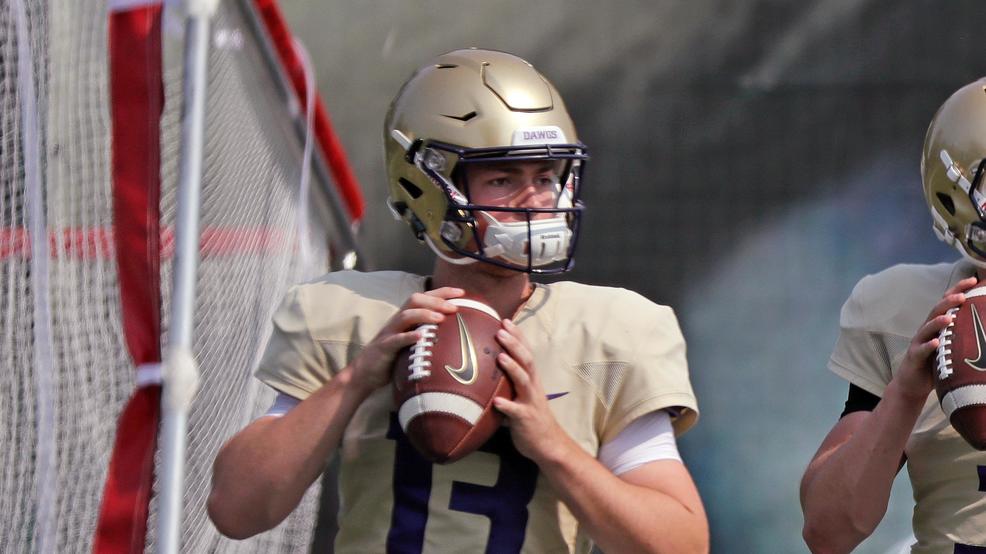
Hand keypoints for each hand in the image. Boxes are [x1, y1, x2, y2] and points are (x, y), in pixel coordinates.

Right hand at [348, 287, 463, 394]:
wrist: (365, 372)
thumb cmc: (393, 356)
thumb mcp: (411, 341)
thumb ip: (426, 333)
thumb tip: (456, 333)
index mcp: (406, 317)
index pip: (424, 297)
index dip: (442, 292)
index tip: (462, 292)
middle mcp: (397, 320)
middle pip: (415, 300)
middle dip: (436, 301)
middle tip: (454, 307)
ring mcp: (389, 332)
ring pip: (406, 315)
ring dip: (424, 314)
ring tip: (441, 318)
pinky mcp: (384, 347)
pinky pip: (396, 339)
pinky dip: (408, 336)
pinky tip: (420, 337)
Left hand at [493, 319, 570, 462]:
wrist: (549, 444)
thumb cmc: (531, 418)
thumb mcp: (523, 395)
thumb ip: (510, 382)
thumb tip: (488, 368)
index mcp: (532, 379)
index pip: (526, 352)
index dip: (517, 336)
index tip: (505, 320)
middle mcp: (533, 387)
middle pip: (526, 361)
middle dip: (514, 344)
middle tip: (500, 330)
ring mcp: (530, 402)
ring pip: (523, 381)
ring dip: (512, 368)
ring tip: (500, 356)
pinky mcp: (526, 419)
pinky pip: (516, 411)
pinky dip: (507, 405)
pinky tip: (497, 401)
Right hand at [893, 276, 977, 400]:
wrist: (911, 384)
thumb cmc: (933, 364)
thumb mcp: (949, 346)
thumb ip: (961, 335)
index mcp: (937, 326)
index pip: (947, 303)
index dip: (958, 290)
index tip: (973, 281)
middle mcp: (927, 330)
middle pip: (936, 311)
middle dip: (949, 302)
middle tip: (962, 296)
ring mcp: (919, 342)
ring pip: (927, 328)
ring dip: (938, 322)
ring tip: (949, 317)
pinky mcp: (914, 357)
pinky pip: (921, 349)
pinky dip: (928, 345)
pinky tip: (935, 342)